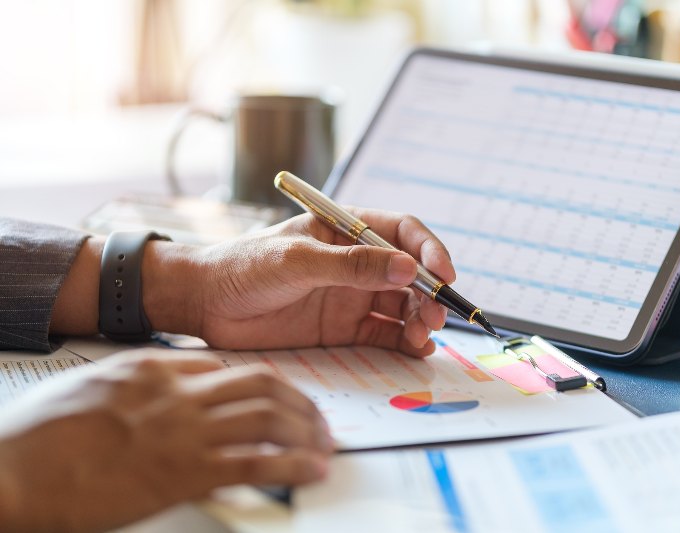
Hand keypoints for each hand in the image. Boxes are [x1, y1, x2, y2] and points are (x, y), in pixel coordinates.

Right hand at [0, 351, 330, 532]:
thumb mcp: (88, 392)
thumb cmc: (35, 439)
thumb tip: (164, 396)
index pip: (223, 366)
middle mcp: (176, 393)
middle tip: (316, 417)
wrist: (10, 472)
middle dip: (297, 400)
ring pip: (267, 416)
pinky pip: (255, 462)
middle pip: (259, 383)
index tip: (275, 396)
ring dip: (306, 429)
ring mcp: (184, 430)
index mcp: (152, 369)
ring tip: (324, 443)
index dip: (260, 383)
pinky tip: (311, 471)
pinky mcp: (184, 472)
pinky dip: (292, 465)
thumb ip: (133, 390)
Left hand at [154, 209, 455, 355]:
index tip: (444, 273)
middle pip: (410, 274)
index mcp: (347, 230)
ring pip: (402, 306)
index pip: (402, 232)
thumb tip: (408, 269)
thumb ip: (352, 266)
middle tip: (435, 315)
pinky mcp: (343, 329)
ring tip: (423, 336)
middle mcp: (357, 262)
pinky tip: (415, 349)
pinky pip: (384, 334)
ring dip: (420, 318)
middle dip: (429, 293)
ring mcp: (352, 297)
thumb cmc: (244, 267)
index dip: (429, 250)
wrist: (205, 304)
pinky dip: (404, 341)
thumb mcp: (298, 261)